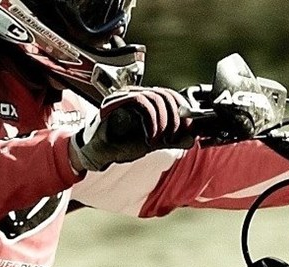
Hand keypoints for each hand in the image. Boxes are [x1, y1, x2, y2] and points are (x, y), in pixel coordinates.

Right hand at [71, 87, 198, 172]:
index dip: (183, 110)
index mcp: (145, 99)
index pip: (171, 95)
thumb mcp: (152, 142)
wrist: (97, 152)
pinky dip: (151, 122)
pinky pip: (141, 102)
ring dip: (164, 122)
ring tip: (159, 140)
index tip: (188, 129)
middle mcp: (136, 92)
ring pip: (156, 97)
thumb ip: (171, 139)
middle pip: (166, 94)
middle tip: (173, 138)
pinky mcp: (116, 101)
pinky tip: (149, 138)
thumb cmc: (120, 145)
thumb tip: (191, 138)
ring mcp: (125, 95)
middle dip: (176, 118)